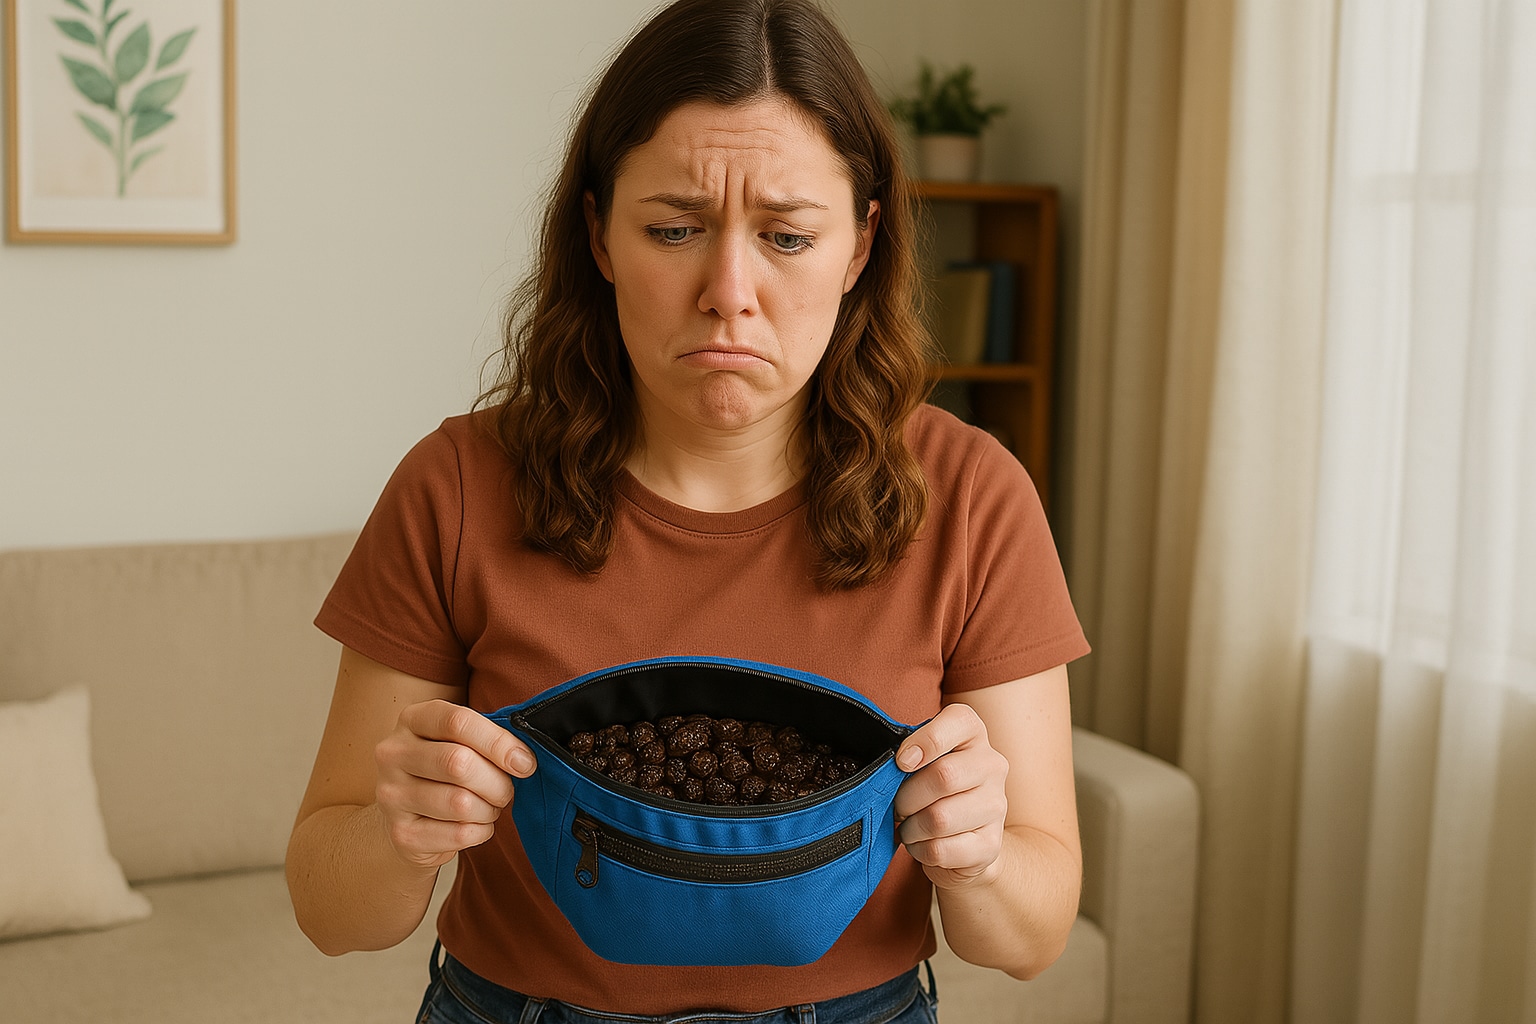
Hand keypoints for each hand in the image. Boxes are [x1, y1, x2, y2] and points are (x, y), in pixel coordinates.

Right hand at [373, 699, 535, 868]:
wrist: (411, 818)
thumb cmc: (446, 771)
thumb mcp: (462, 742)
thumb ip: (490, 740)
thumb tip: (523, 760)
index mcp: (412, 720)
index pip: (458, 721)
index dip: (499, 742)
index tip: (524, 762)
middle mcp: (393, 754)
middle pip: (459, 763)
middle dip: (497, 782)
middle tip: (506, 791)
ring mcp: (391, 795)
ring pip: (460, 803)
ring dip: (489, 809)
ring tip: (489, 807)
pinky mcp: (401, 833)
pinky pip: (458, 833)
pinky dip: (480, 831)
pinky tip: (475, 825)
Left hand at [893, 702, 1009, 889]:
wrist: (965, 838)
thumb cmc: (932, 789)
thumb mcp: (921, 759)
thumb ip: (908, 752)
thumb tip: (893, 765)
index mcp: (973, 734)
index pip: (959, 721)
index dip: (925, 741)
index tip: (902, 761)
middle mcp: (992, 765)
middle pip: (944, 777)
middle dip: (906, 797)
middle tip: (898, 806)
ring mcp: (996, 806)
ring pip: (939, 819)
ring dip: (911, 828)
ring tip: (910, 826)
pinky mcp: (991, 844)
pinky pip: (940, 849)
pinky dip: (919, 849)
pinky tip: (922, 843)